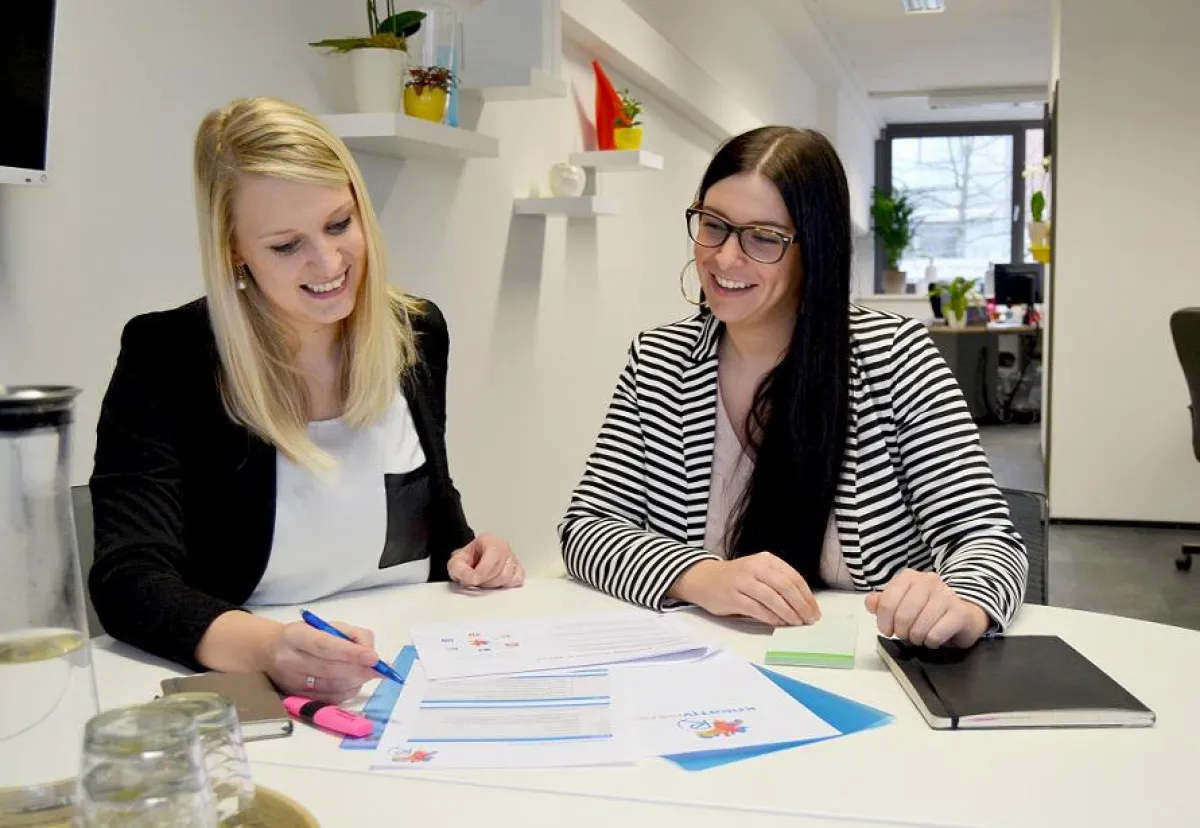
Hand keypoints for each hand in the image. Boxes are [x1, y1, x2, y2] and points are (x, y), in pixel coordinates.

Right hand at [264, 620, 380, 703]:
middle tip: (378, 669)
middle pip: (329, 669)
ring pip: (330, 687)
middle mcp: (289, 660)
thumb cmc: (307, 635)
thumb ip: (353, 636)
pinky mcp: (296, 697)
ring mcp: (291, 682)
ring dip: (355, 681)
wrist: (270, 651)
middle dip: (358, 670)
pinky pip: (328, 699)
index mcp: (296, 635)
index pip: (325, 645)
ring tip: (368, 674)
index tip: (373, 658)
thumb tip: (372, 656)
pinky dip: (347, 692)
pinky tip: (354, 682)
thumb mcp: (327, 626)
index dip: (350, 653)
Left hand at [448, 533, 524, 588]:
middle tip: (476, 581)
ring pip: (508, 578)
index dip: (482, 573)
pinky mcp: (518, 569)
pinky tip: (495, 582)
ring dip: (494, 585)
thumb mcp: (456, 563)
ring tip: (484, 581)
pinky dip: (505, 586)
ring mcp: (513, 558)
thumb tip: (471, 579)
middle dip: (486, 581)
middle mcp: (504, 547)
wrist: (471, 562)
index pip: (493, 556)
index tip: (472, 580)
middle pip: (501, 570)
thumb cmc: (467, 560)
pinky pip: (516, 581)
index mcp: (490, 540)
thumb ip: (460, 570)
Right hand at [668, 552, 819, 626]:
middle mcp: (755, 567)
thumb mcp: (759, 571)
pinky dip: (771, 618)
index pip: (793, 577)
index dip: (807, 596)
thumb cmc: (737, 578)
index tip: (815, 611)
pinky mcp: (733, 597)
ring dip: (788, 614)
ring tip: (797, 623)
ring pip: (772, 599)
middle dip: (801, 606)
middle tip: (809, 620)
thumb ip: (778, 582)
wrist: (704, 579)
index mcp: (766, 560)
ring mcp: (742, 582)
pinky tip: (779, 623)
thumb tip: (804, 604)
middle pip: (785, 587)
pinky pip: (757, 609)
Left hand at [865, 569, 989, 647]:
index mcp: (909, 577)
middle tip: (906, 635)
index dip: (884, 621)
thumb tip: (870, 602)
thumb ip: (882, 603)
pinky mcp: (960, 612)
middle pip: (902, 615)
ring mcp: (946, 594)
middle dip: (901, 632)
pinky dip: (931, 642)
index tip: (887, 630)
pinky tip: (934, 638)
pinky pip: (935, 635)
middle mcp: (928, 581)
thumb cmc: (927, 610)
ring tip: (921, 636)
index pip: (887, 601)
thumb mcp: (901, 604)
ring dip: (917, 638)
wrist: (963, 615)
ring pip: (919, 627)